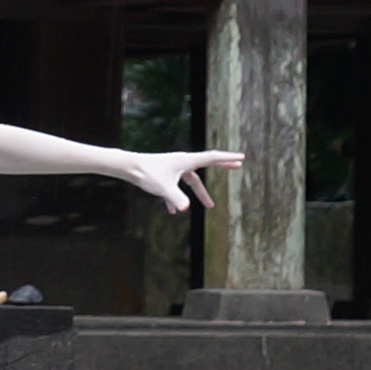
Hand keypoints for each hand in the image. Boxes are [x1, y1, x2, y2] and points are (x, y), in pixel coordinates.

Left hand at [113, 147, 237, 214]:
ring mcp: (174, 167)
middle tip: (237, 165)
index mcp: (186, 161)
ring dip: (201, 192)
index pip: (212, 158)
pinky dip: (178, 197)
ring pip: (192, 180)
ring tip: (210, 205)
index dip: (228, 159)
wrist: (129, 167)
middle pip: (207, 163)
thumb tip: (184, 209)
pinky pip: (178, 185)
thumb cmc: (147, 174)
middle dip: (222, 166)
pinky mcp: (166, 174)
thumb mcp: (164, 188)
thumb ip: (176, 198)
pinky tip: (172, 211)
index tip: (241, 158)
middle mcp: (182, 161)